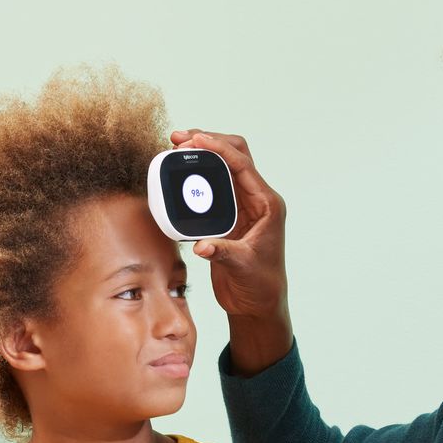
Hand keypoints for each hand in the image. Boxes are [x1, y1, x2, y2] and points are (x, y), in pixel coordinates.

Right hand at [171, 130, 291, 374]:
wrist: (258, 304)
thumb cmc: (260, 285)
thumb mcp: (243, 267)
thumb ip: (223, 253)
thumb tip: (201, 246)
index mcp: (266, 204)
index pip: (242, 165)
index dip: (218, 149)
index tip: (195, 139)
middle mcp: (256, 200)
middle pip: (234, 155)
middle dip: (208, 142)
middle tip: (179, 138)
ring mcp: (242, 207)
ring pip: (223, 168)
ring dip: (201, 155)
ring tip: (176, 148)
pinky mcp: (228, 217)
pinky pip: (212, 187)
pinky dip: (197, 176)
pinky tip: (179, 174)